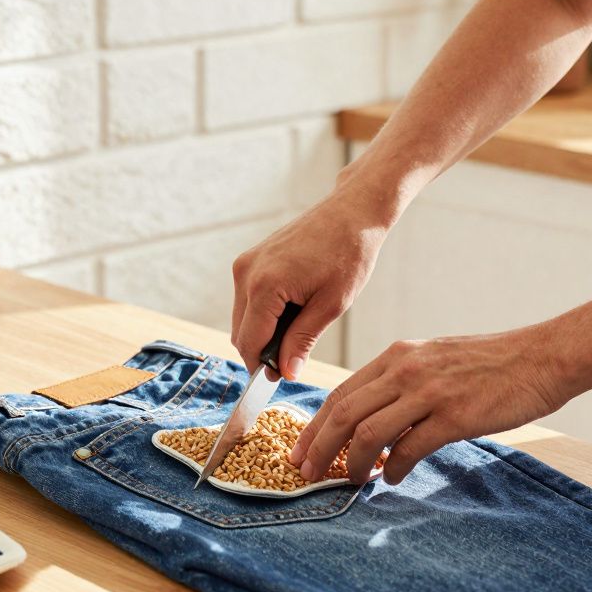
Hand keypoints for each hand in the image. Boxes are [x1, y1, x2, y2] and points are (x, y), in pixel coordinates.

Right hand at [231, 180, 393, 379]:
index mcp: (265, 285)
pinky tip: (292, 310)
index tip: (279, 378)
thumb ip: (302, 341)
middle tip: (293, 359)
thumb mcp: (331, 305)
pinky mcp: (250, 259)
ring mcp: (245, 264)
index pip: (249, 342)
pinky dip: (263, 314)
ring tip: (298, 329)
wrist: (351, 212)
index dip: (261, 367)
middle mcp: (246, 273)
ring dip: (263, 333)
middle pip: (240, 333)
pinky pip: (247, 299)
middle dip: (261, 351)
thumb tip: (285, 373)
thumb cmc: (348, 254)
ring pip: (242, 318)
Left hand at [289, 327, 573, 484]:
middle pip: (343, 414)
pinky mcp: (454, 416)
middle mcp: (404, 370)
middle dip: (319, 448)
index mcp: (396, 356)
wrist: (542, 357)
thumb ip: (400, 382)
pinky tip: (393, 477)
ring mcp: (428, 392)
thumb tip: (370, 419)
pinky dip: (394, 468)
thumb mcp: (433, 359)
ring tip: (352, 479)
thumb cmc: (489, 363)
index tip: (300, 451)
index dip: (315, 426)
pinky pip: (409, 448)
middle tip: (307, 474)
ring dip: (353, 462)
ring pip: (368, 432)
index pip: (340, 394)